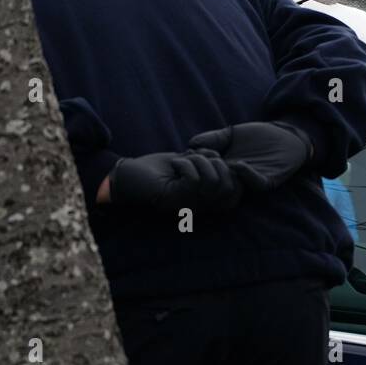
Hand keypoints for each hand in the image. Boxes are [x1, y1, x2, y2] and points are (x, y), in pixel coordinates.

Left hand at [108, 150, 242, 211]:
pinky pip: (193, 180)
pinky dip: (185, 164)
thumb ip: (211, 164)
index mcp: (206, 200)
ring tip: (183, 159)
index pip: (237, 193)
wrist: (128, 175)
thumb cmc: (159, 168)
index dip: (236, 171)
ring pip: (211, 181)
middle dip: (216, 161)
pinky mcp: (174, 201)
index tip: (217, 158)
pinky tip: (174, 164)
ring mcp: (187, 207)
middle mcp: (200, 208)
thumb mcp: (192, 163)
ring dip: (198, 160)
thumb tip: (233, 163)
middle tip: (196, 156)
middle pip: (229, 186)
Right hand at [189, 121, 311, 194]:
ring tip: (218, 164)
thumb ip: (213, 138)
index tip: (186, 156)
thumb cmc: (259, 136)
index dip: (194, 166)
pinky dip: (246, 175)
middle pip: (215, 186)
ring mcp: (250, 181)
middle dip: (205, 176)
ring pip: (233, 189)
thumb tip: (191, 144)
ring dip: (224, 179)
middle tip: (199, 163)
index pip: (205, 175)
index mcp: (224, 170)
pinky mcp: (267, 181)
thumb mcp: (231, 134)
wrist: (286, 136)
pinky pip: (255, 184)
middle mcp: (235, 179)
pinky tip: (237, 164)